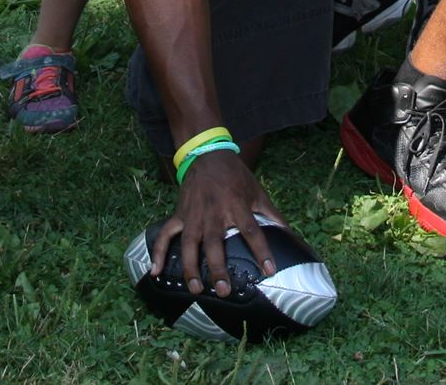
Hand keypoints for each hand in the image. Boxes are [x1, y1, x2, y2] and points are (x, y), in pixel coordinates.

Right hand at [148, 151, 282, 297]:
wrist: (207, 155)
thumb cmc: (235, 176)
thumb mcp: (257, 191)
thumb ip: (271, 214)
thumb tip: (290, 234)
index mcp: (236, 205)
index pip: (252, 231)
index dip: (261, 251)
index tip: (269, 270)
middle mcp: (214, 212)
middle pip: (215, 243)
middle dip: (218, 268)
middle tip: (224, 290)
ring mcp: (193, 214)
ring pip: (190, 244)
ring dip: (191, 267)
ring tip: (196, 289)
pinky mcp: (179, 215)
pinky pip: (166, 235)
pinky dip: (158, 252)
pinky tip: (155, 272)